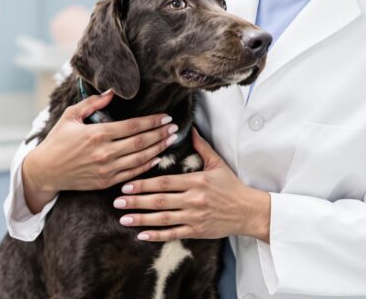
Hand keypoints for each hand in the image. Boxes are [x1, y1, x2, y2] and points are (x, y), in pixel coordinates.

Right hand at [22, 89, 179, 212]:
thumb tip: (112, 92)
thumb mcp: (70, 116)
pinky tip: (157, 157)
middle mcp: (104, 152)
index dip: (152, 121)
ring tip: (170, 140)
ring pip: (140, 158)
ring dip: (158, 149)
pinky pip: (132, 173)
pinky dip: (147, 165)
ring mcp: (106, 169)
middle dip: (160, 134)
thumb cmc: (57, 140)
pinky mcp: (106, 182)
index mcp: (97, 134)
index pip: (132, 126)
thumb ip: (92, 103)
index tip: (165, 117)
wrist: (45, 171)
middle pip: (141, 142)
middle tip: (174, 127)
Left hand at [112, 129, 271, 242]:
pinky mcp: (197, 231)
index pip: (164, 182)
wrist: (248, 211)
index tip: (127, 184)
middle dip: (136, 201)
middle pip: (159, 201)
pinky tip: (141, 235)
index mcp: (196, 181)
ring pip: (163, 219)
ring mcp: (195, 217)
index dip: (144, 184)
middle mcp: (193, 200)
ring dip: (141, 219)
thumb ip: (201, 147)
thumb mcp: (217, 163)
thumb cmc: (232, 186)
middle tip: (117, 201)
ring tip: (123, 218)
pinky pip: (173, 234)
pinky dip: (157, 235)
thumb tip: (190, 129)